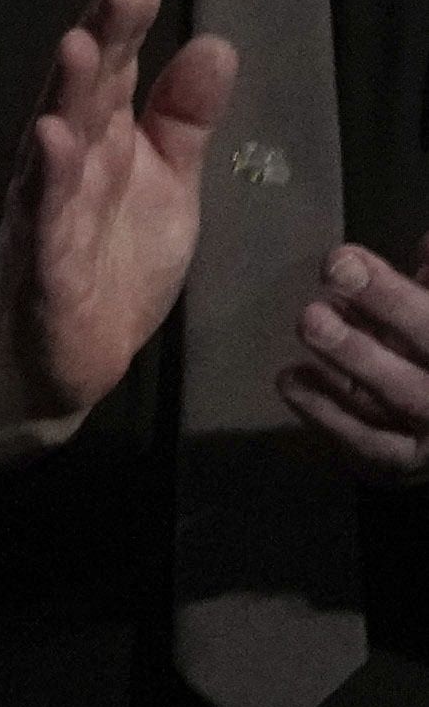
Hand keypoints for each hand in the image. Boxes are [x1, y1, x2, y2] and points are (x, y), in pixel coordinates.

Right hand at [0, 0, 233, 463]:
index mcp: (99, 145)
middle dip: (95, 42)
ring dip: (61, 98)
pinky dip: (46, 185)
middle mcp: (66, 170)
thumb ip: (184, 120)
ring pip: (52, 149)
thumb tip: (214, 42)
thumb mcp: (168, 184)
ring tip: (76, 46)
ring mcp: (47, 217)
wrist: (58, 359)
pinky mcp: (43, 270)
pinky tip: (50, 144)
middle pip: (79, 97)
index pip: (109, 77)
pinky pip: (42, 223)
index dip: (122, 28)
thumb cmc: (110, 264)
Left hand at [290, 244, 428, 483]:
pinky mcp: (401, 462)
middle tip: (336, 267)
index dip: (397, 288)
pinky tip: (290, 377)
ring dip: (354, 354)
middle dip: (389, 302)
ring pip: (399, 393)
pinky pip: (366, 440)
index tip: (354, 252)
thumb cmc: (427, 362)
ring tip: (311, 318)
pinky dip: (326, 410)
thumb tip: (427, 243)